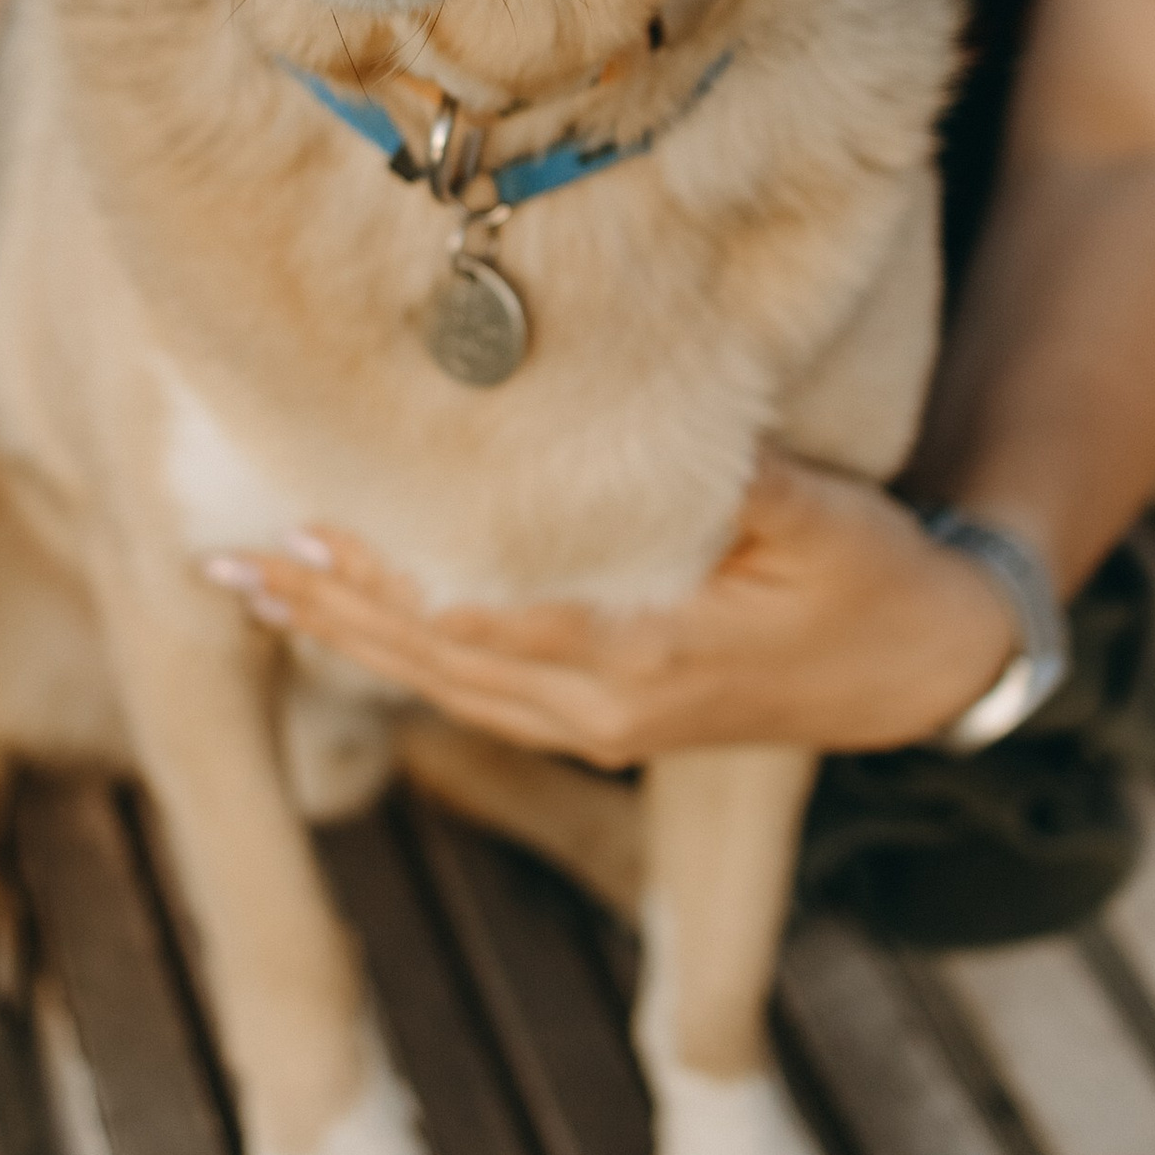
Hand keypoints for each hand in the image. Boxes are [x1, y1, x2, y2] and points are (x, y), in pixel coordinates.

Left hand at [206, 458, 1020, 764]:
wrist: (930, 668)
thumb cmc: (872, 576)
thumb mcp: (809, 512)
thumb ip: (710, 480)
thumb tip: (613, 430)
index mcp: (637, 656)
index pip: (472, 614)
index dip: (375, 575)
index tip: (291, 525)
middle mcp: (599, 706)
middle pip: (431, 655)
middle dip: (325, 604)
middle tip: (224, 559)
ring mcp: (599, 725)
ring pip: (443, 682)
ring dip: (345, 633)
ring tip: (255, 585)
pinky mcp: (607, 723)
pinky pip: (480, 693)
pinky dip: (405, 656)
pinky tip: (355, 622)